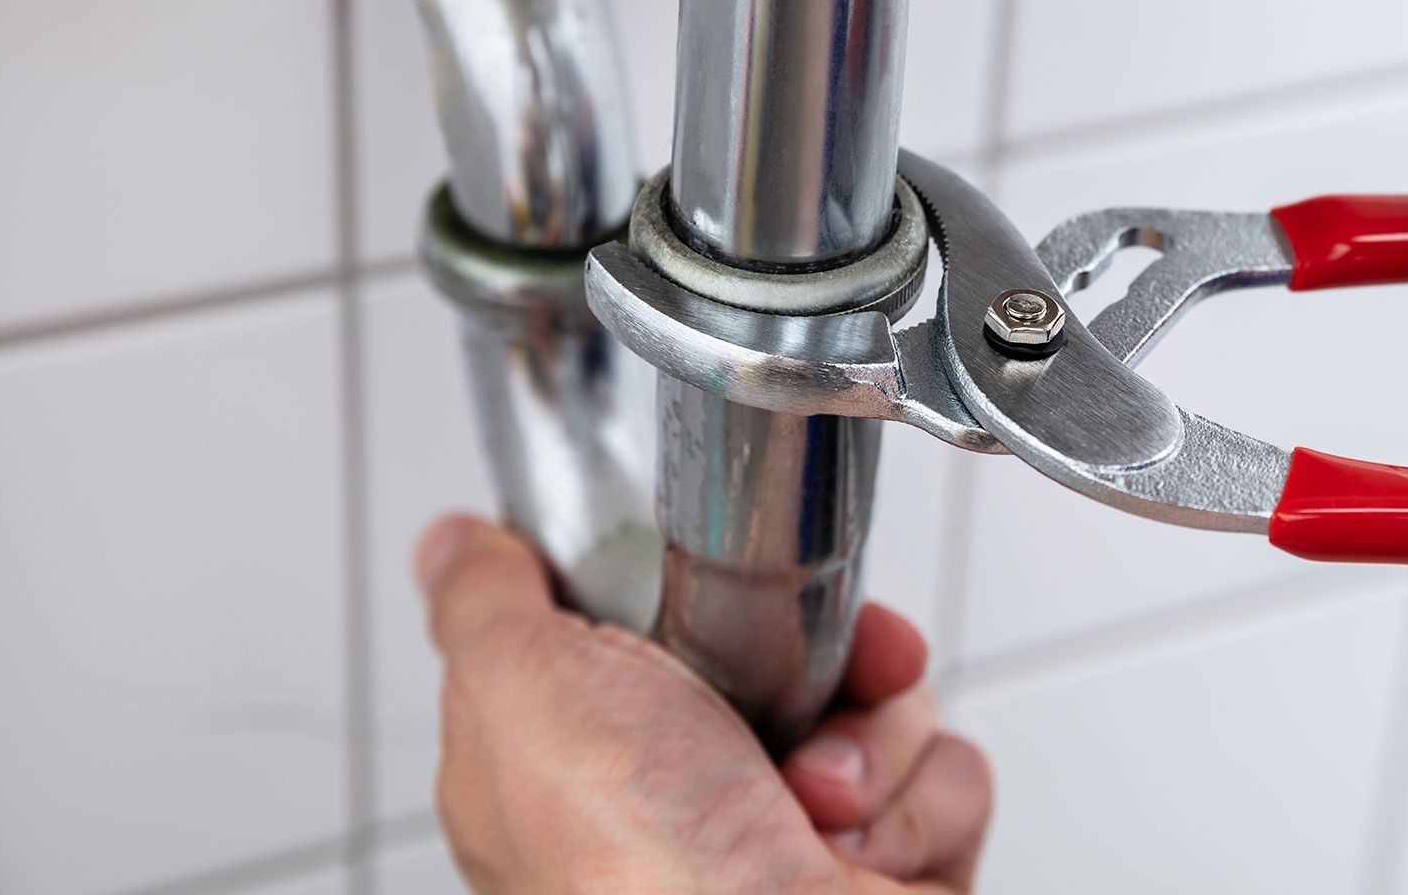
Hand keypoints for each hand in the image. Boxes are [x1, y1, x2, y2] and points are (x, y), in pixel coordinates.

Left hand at [415, 515, 991, 892]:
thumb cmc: (626, 869)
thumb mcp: (515, 691)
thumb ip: (488, 601)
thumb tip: (456, 545)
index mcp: (591, 756)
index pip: (665, 624)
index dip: (705, 586)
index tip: (718, 568)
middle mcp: (695, 797)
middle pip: (795, 650)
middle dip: (818, 655)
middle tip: (800, 684)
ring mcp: (798, 835)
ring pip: (886, 703)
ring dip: (871, 740)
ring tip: (816, 801)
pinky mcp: (894, 869)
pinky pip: (952, 772)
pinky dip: (920, 804)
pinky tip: (859, 853)